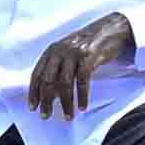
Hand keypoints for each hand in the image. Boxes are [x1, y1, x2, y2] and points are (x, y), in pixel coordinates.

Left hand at [26, 4, 137, 120]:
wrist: (112, 28)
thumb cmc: (89, 44)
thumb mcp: (69, 51)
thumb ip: (58, 67)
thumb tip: (50, 93)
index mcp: (52, 50)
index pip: (37, 74)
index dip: (33, 92)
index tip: (32, 108)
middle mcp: (61, 50)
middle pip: (48, 81)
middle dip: (46, 101)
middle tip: (46, 116)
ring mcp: (75, 53)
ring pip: (65, 83)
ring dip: (66, 103)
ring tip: (68, 116)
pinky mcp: (90, 56)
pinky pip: (82, 80)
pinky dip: (82, 96)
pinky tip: (83, 107)